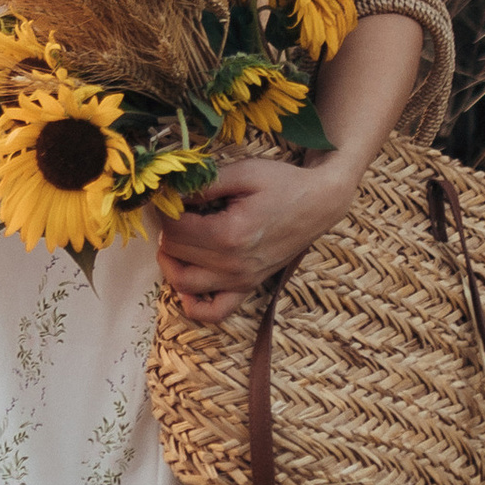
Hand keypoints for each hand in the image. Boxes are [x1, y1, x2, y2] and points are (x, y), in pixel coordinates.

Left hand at [155, 151, 351, 324]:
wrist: (320, 203)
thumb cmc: (283, 184)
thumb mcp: (243, 172)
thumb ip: (205, 184)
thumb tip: (170, 193)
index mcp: (230, 233)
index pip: (174, 229)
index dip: (164, 209)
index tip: (168, 196)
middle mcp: (233, 264)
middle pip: (174, 253)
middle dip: (166, 230)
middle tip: (174, 211)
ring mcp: (241, 280)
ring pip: (183, 284)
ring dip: (170, 262)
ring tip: (177, 239)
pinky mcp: (248, 287)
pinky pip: (214, 312)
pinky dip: (193, 304)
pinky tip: (189, 281)